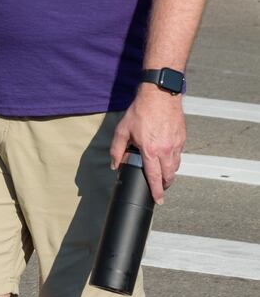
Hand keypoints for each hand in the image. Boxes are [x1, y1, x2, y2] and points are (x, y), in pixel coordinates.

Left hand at [110, 84, 185, 203]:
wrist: (160, 96)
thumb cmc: (140, 112)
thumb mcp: (122, 130)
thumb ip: (117, 149)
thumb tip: (114, 164)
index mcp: (150, 151)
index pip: (154, 177)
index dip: (156, 191)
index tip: (158, 200)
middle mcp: (166, 150)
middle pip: (168, 175)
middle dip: (164, 185)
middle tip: (159, 188)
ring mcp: (176, 145)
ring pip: (175, 166)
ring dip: (170, 174)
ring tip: (163, 175)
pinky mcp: (182, 138)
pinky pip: (179, 155)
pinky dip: (174, 161)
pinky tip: (167, 159)